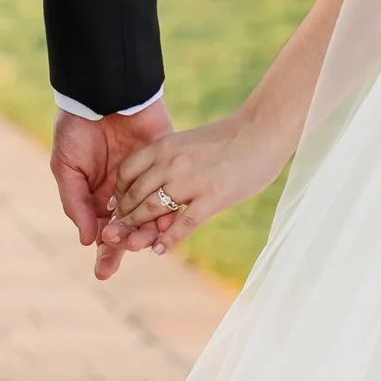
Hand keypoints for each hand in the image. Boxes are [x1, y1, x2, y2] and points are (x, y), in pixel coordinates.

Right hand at [49, 98, 174, 279]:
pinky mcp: (165, 164)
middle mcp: (124, 194)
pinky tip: (164, 220)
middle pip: (129, 229)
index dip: (105, 252)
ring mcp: (147, 180)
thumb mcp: (66, 167)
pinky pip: (170, 192)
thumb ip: (75, 204)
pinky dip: (168, 208)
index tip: (103, 272)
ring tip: (142, 240)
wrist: (103, 92)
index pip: (104, 232)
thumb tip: (88, 240)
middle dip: (127, 245)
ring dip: (146, 231)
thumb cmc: (76, 128)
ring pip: (151, 215)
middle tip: (127, 250)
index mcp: (98, 197)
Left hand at [105, 110, 292, 261]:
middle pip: (136, 194)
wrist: (264, 130)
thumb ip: (170, 159)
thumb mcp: (189, 141)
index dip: (119, 192)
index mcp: (165, 145)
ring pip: (153, 210)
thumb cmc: (231, 137)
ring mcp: (192, 181)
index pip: (128, 171)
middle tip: (117, 232)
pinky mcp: (213, 197)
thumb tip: (155, 181)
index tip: (116, 206)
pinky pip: (183, 224)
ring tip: (132, 244)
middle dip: (124, 215)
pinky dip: (168, 240)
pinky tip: (159, 251)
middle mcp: (173, 162)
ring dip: (139, 229)